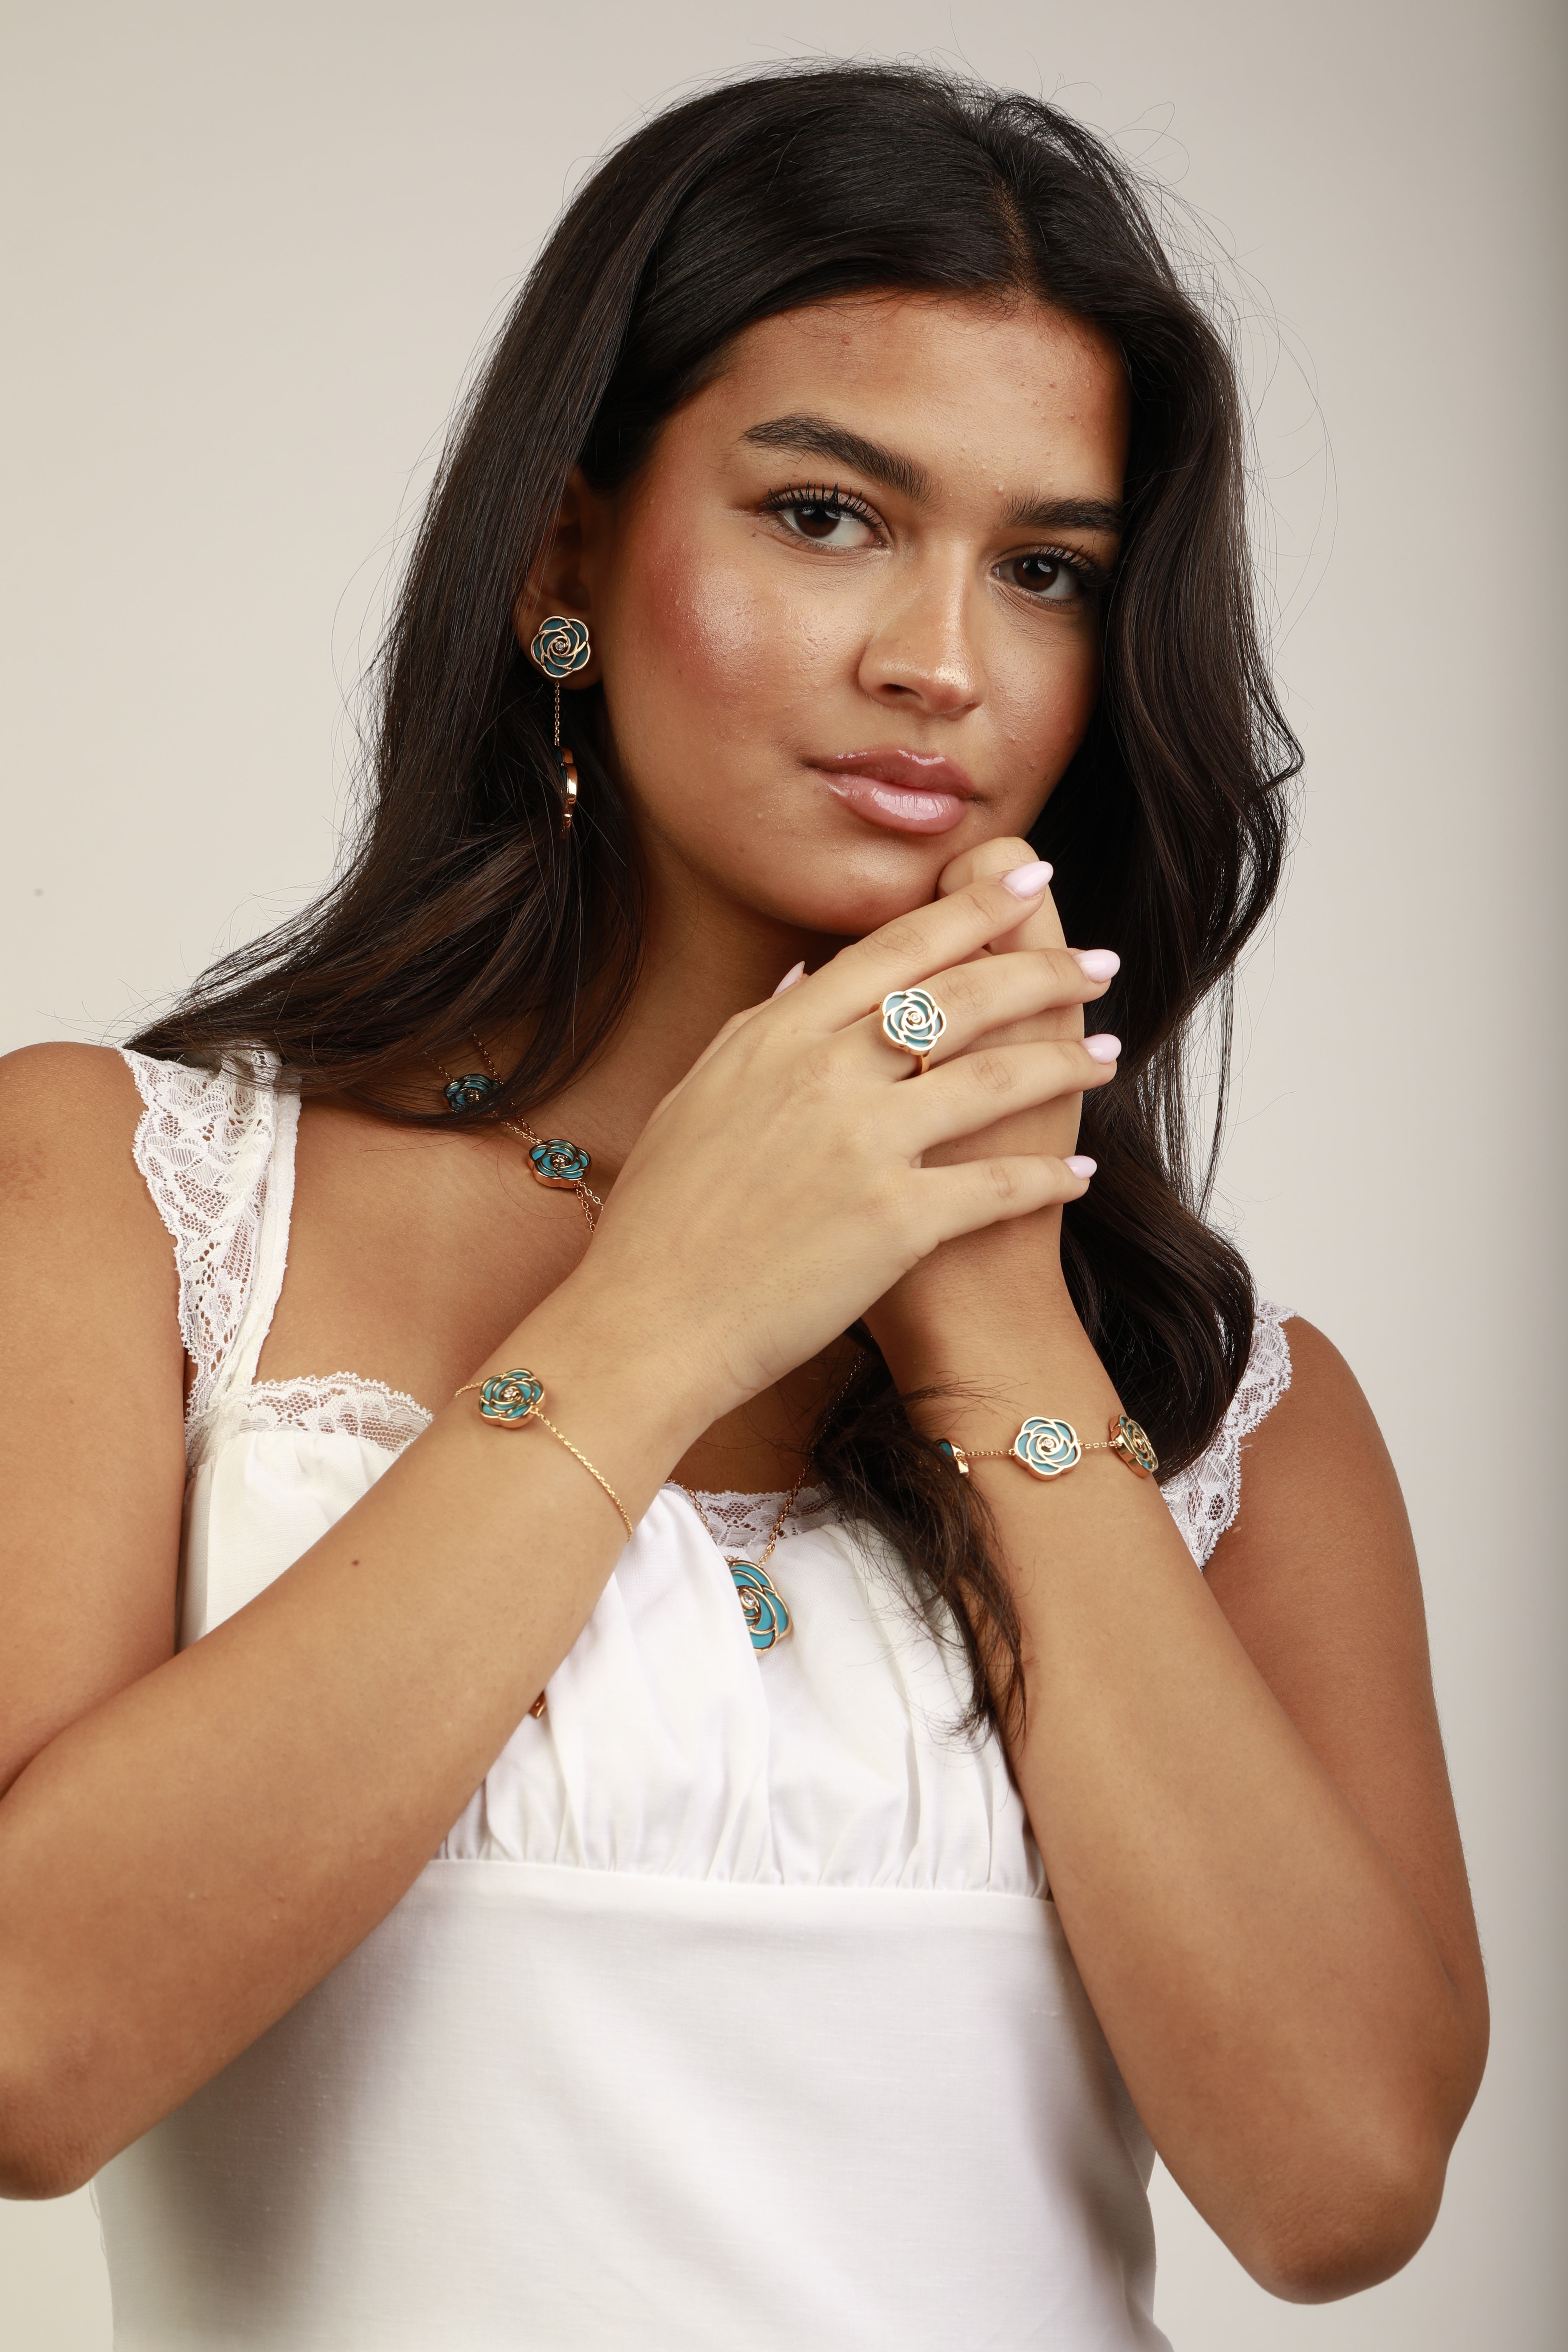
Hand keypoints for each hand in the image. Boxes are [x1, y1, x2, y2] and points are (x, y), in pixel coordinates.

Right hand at [569, 864, 1116, 1419]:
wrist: (650, 1321)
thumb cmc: (666, 1218)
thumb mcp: (698, 1098)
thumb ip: (758, 1031)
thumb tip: (806, 976)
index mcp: (779, 1038)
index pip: (897, 949)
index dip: (974, 909)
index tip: (1029, 881)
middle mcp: (825, 1076)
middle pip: (962, 999)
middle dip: (1047, 973)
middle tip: (1102, 965)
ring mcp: (863, 1146)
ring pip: (994, 1080)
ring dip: (1065, 1065)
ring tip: (1107, 1056)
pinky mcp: (895, 1221)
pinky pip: (996, 1185)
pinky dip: (1047, 1178)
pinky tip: (1078, 1174)